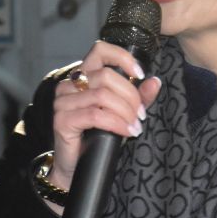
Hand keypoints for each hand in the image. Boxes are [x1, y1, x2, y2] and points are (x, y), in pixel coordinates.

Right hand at [49, 41, 161, 195]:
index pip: (100, 50)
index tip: (140, 74)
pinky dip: (116, 123)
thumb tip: (155, 81)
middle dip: (131, 96)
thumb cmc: (98, 137)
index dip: (123, 57)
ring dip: (125, 112)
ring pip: (102, 96)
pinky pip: (95, 115)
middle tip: (140, 115)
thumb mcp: (123, 113)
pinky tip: (127, 131)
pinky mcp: (62, 120)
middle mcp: (68, 84)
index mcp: (82, 76)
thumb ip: (139, 97)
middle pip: (107, 76)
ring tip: (135, 126)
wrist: (77, 167)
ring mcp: (62, 101)